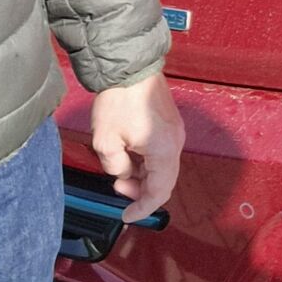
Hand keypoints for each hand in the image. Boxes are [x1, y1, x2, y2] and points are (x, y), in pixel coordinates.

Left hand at [88, 71, 183, 223]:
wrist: (129, 66)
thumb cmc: (119, 100)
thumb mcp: (106, 142)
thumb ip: (115, 167)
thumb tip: (122, 173)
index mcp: (163, 150)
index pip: (159, 191)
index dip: (143, 208)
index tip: (127, 216)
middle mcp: (175, 143)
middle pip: (164, 181)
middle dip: (141, 191)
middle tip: (117, 189)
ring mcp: (175, 132)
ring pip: (163, 167)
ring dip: (143, 176)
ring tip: (120, 171)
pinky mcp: (169, 124)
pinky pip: (162, 153)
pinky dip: (147, 163)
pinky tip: (129, 157)